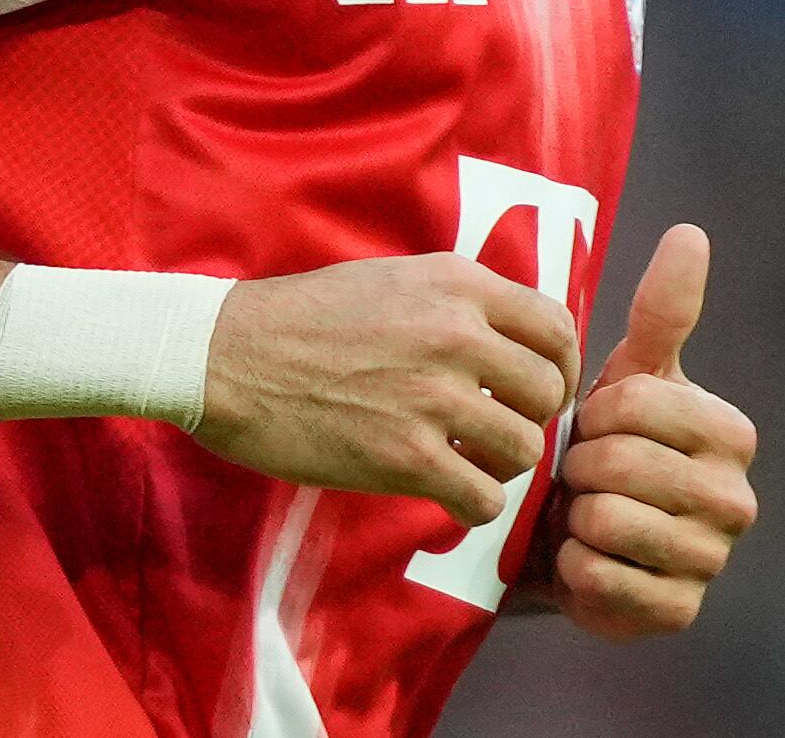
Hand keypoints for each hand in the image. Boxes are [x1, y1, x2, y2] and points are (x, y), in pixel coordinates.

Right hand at [195, 254, 581, 529]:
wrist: (225, 356)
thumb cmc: (300, 318)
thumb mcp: (390, 279)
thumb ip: (455, 302)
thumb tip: (510, 341)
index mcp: (456, 284)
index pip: (556, 327)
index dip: (560, 367)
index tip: (537, 389)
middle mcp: (456, 333)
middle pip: (547, 392)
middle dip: (529, 420)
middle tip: (495, 432)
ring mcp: (433, 396)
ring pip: (524, 449)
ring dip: (500, 466)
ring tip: (465, 463)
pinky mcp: (405, 456)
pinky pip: (484, 499)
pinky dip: (472, 506)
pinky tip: (444, 493)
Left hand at [538, 224, 757, 637]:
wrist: (573, 536)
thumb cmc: (606, 444)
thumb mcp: (630, 375)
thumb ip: (662, 310)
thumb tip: (691, 232)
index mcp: (731, 433)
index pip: (632, 405)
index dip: (592, 414)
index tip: (595, 427)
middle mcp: (738, 500)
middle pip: (619, 463)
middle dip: (580, 466)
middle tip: (583, 476)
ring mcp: (712, 561)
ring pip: (608, 520)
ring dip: (575, 516)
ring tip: (584, 514)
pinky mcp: (677, 613)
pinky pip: (597, 577)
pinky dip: (573, 567)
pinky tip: (585, 560)